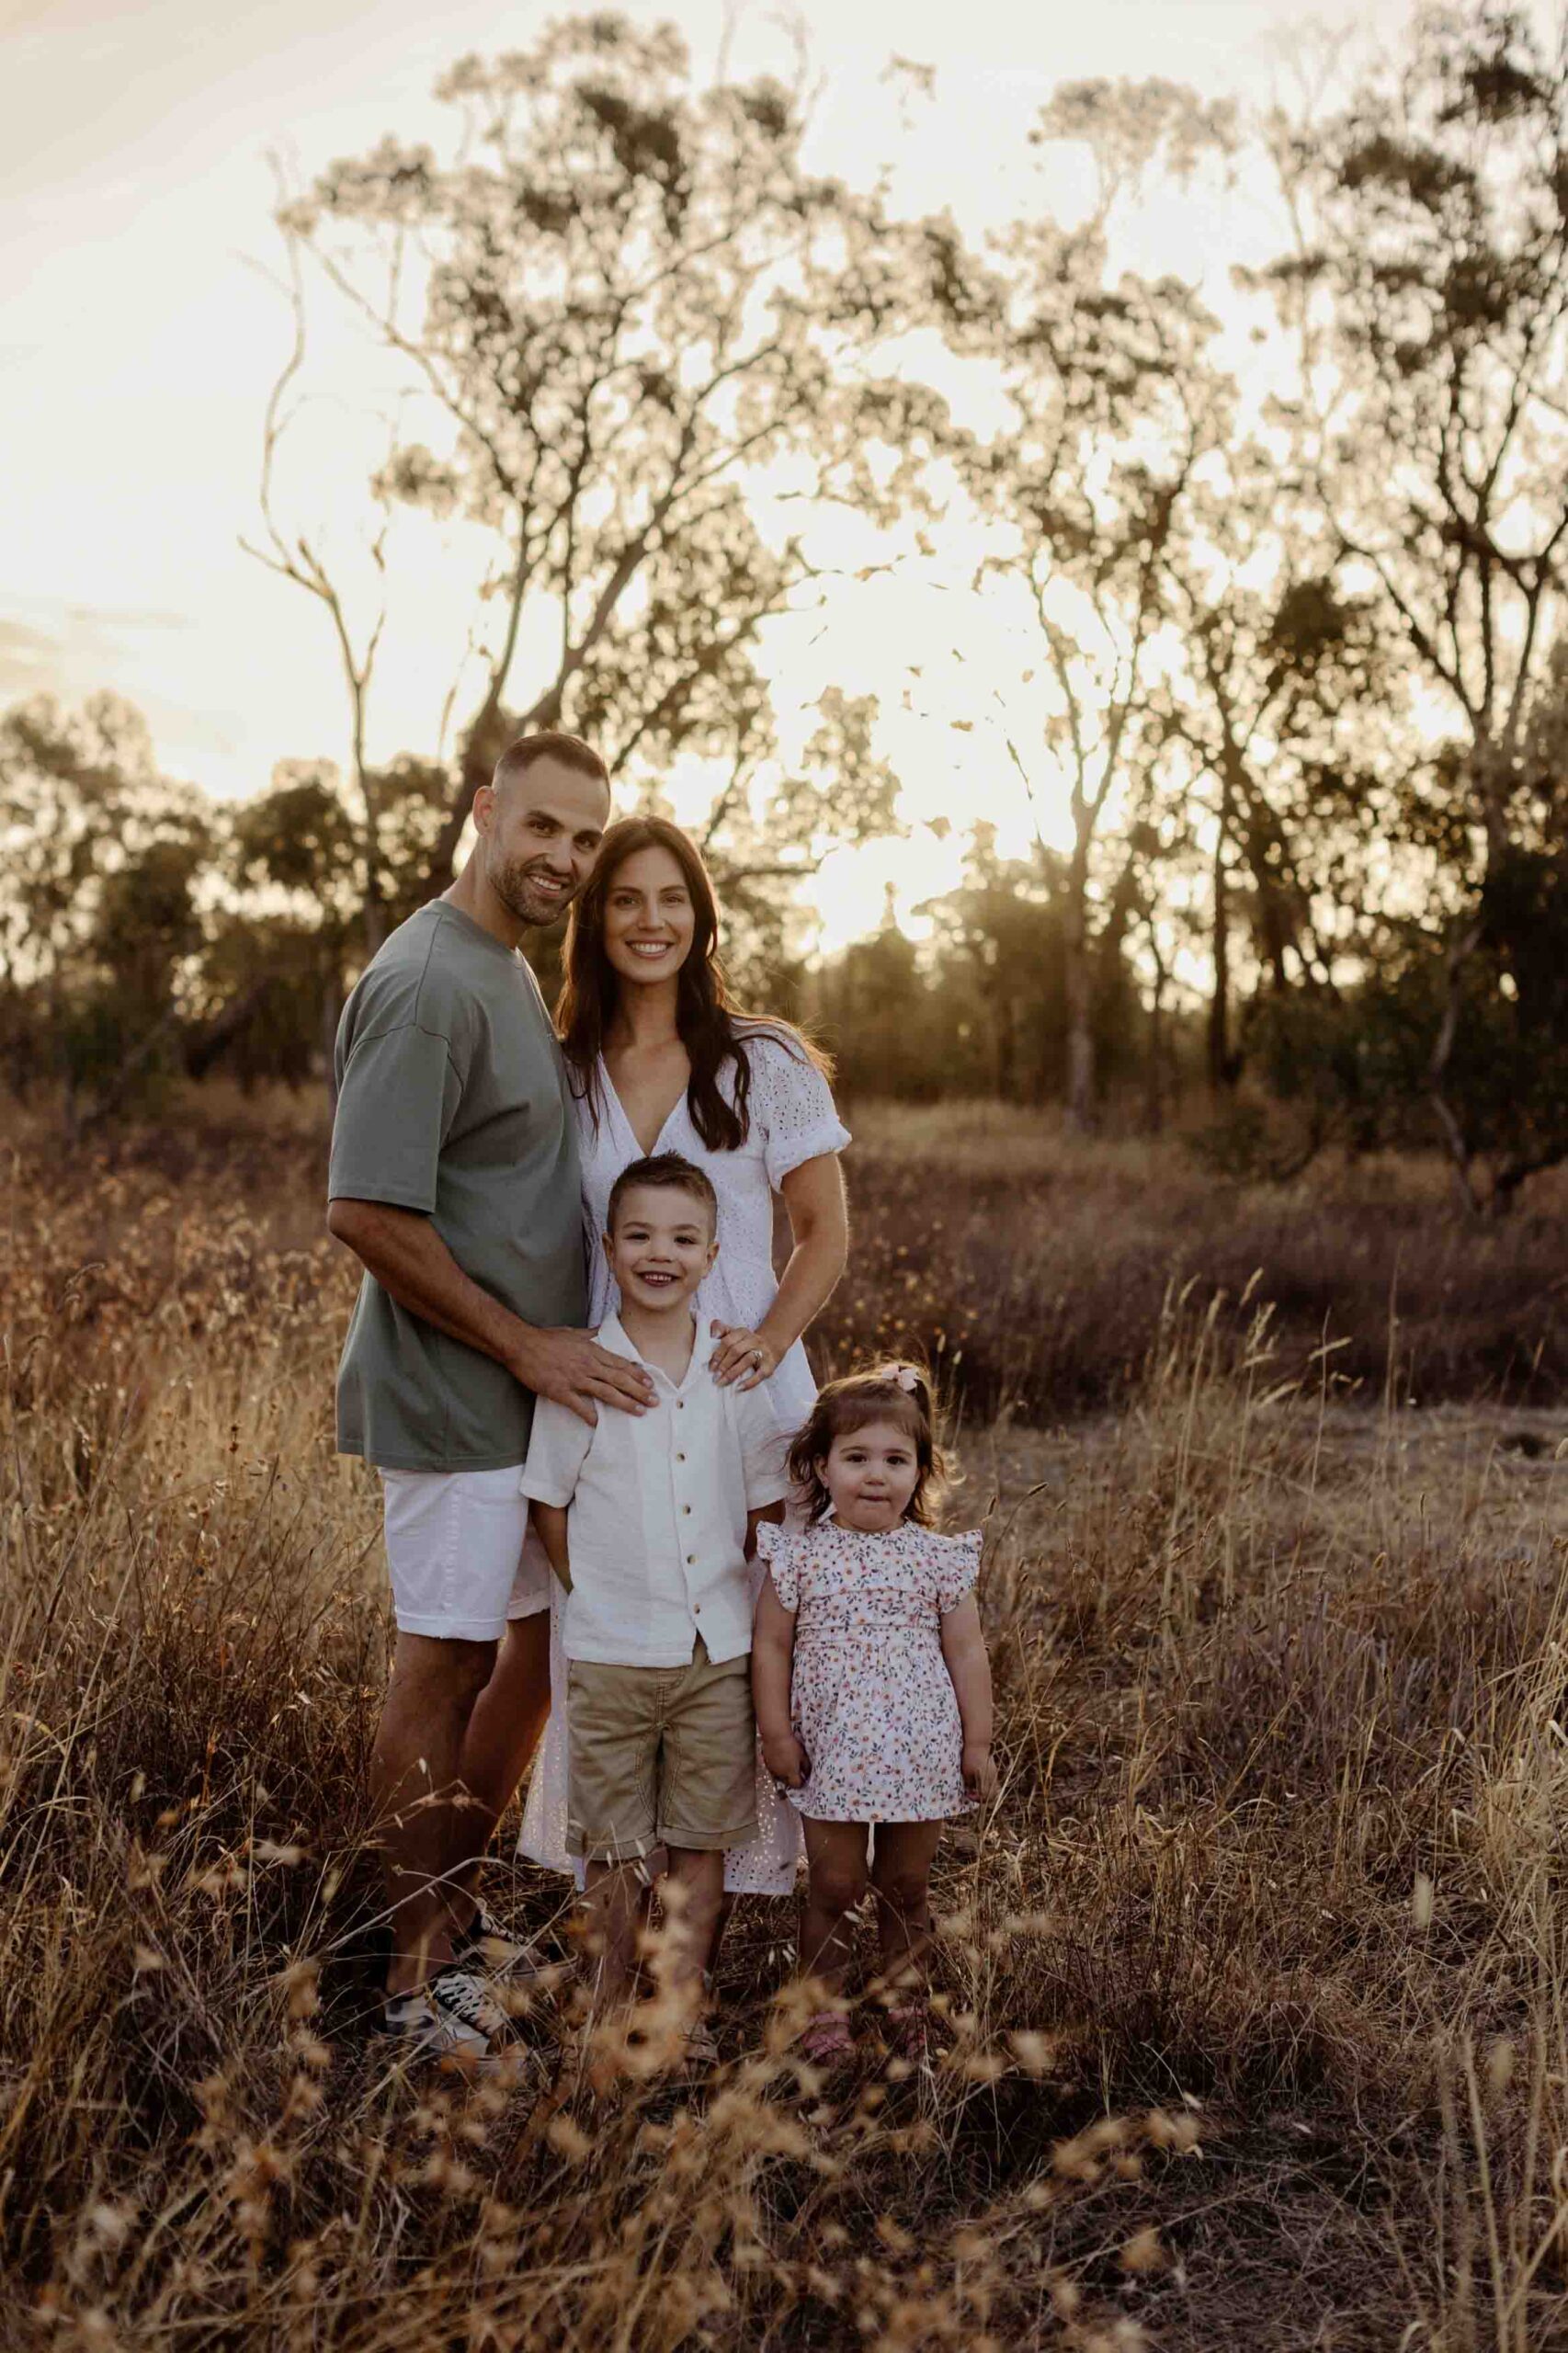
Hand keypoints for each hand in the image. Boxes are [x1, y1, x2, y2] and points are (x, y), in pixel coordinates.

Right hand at [512, 1326, 654, 1427]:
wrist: (521, 1345)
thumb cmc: (546, 1338)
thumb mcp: (572, 1332)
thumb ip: (590, 1334)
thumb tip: (602, 1329)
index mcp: (591, 1350)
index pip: (620, 1364)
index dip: (637, 1374)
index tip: (650, 1382)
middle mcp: (587, 1364)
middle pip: (619, 1379)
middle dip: (639, 1391)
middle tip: (654, 1401)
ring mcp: (574, 1378)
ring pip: (606, 1392)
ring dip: (626, 1402)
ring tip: (640, 1411)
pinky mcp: (560, 1391)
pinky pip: (579, 1406)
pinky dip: (590, 1415)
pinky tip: (599, 1424)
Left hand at [710, 1321, 779, 1389]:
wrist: (772, 1346)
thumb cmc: (746, 1343)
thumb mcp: (735, 1334)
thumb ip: (721, 1331)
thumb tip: (712, 1335)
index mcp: (742, 1332)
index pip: (727, 1341)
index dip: (718, 1354)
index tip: (711, 1367)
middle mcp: (754, 1340)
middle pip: (736, 1350)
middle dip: (723, 1365)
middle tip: (715, 1377)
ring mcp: (763, 1352)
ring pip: (747, 1360)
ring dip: (732, 1373)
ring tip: (722, 1382)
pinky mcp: (770, 1365)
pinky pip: (760, 1374)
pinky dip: (749, 1382)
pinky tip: (739, 1388)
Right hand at [762, 1730, 809, 1788]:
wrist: (775, 1736)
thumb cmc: (790, 1744)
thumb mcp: (802, 1755)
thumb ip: (806, 1766)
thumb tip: (807, 1772)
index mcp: (791, 1773)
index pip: (797, 1785)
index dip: (801, 1783)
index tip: (804, 1778)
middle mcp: (780, 1775)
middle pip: (787, 1783)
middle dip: (792, 1780)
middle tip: (796, 1773)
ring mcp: (772, 1770)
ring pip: (779, 1777)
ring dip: (784, 1775)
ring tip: (788, 1766)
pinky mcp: (766, 1764)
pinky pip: (773, 1770)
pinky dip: (777, 1768)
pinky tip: (780, 1760)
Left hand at [962, 1743, 997, 1801]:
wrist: (978, 1744)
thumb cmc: (970, 1757)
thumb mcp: (967, 1771)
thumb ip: (969, 1783)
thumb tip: (970, 1792)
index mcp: (985, 1778)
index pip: (984, 1796)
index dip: (976, 1798)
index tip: (968, 1794)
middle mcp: (992, 1778)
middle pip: (991, 1795)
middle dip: (981, 1798)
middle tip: (971, 1794)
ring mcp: (994, 1775)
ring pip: (993, 1790)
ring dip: (984, 1793)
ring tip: (975, 1789)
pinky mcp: (994, 1771)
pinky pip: (992, 1784)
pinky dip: (986, 1787)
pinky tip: (978, 1782)